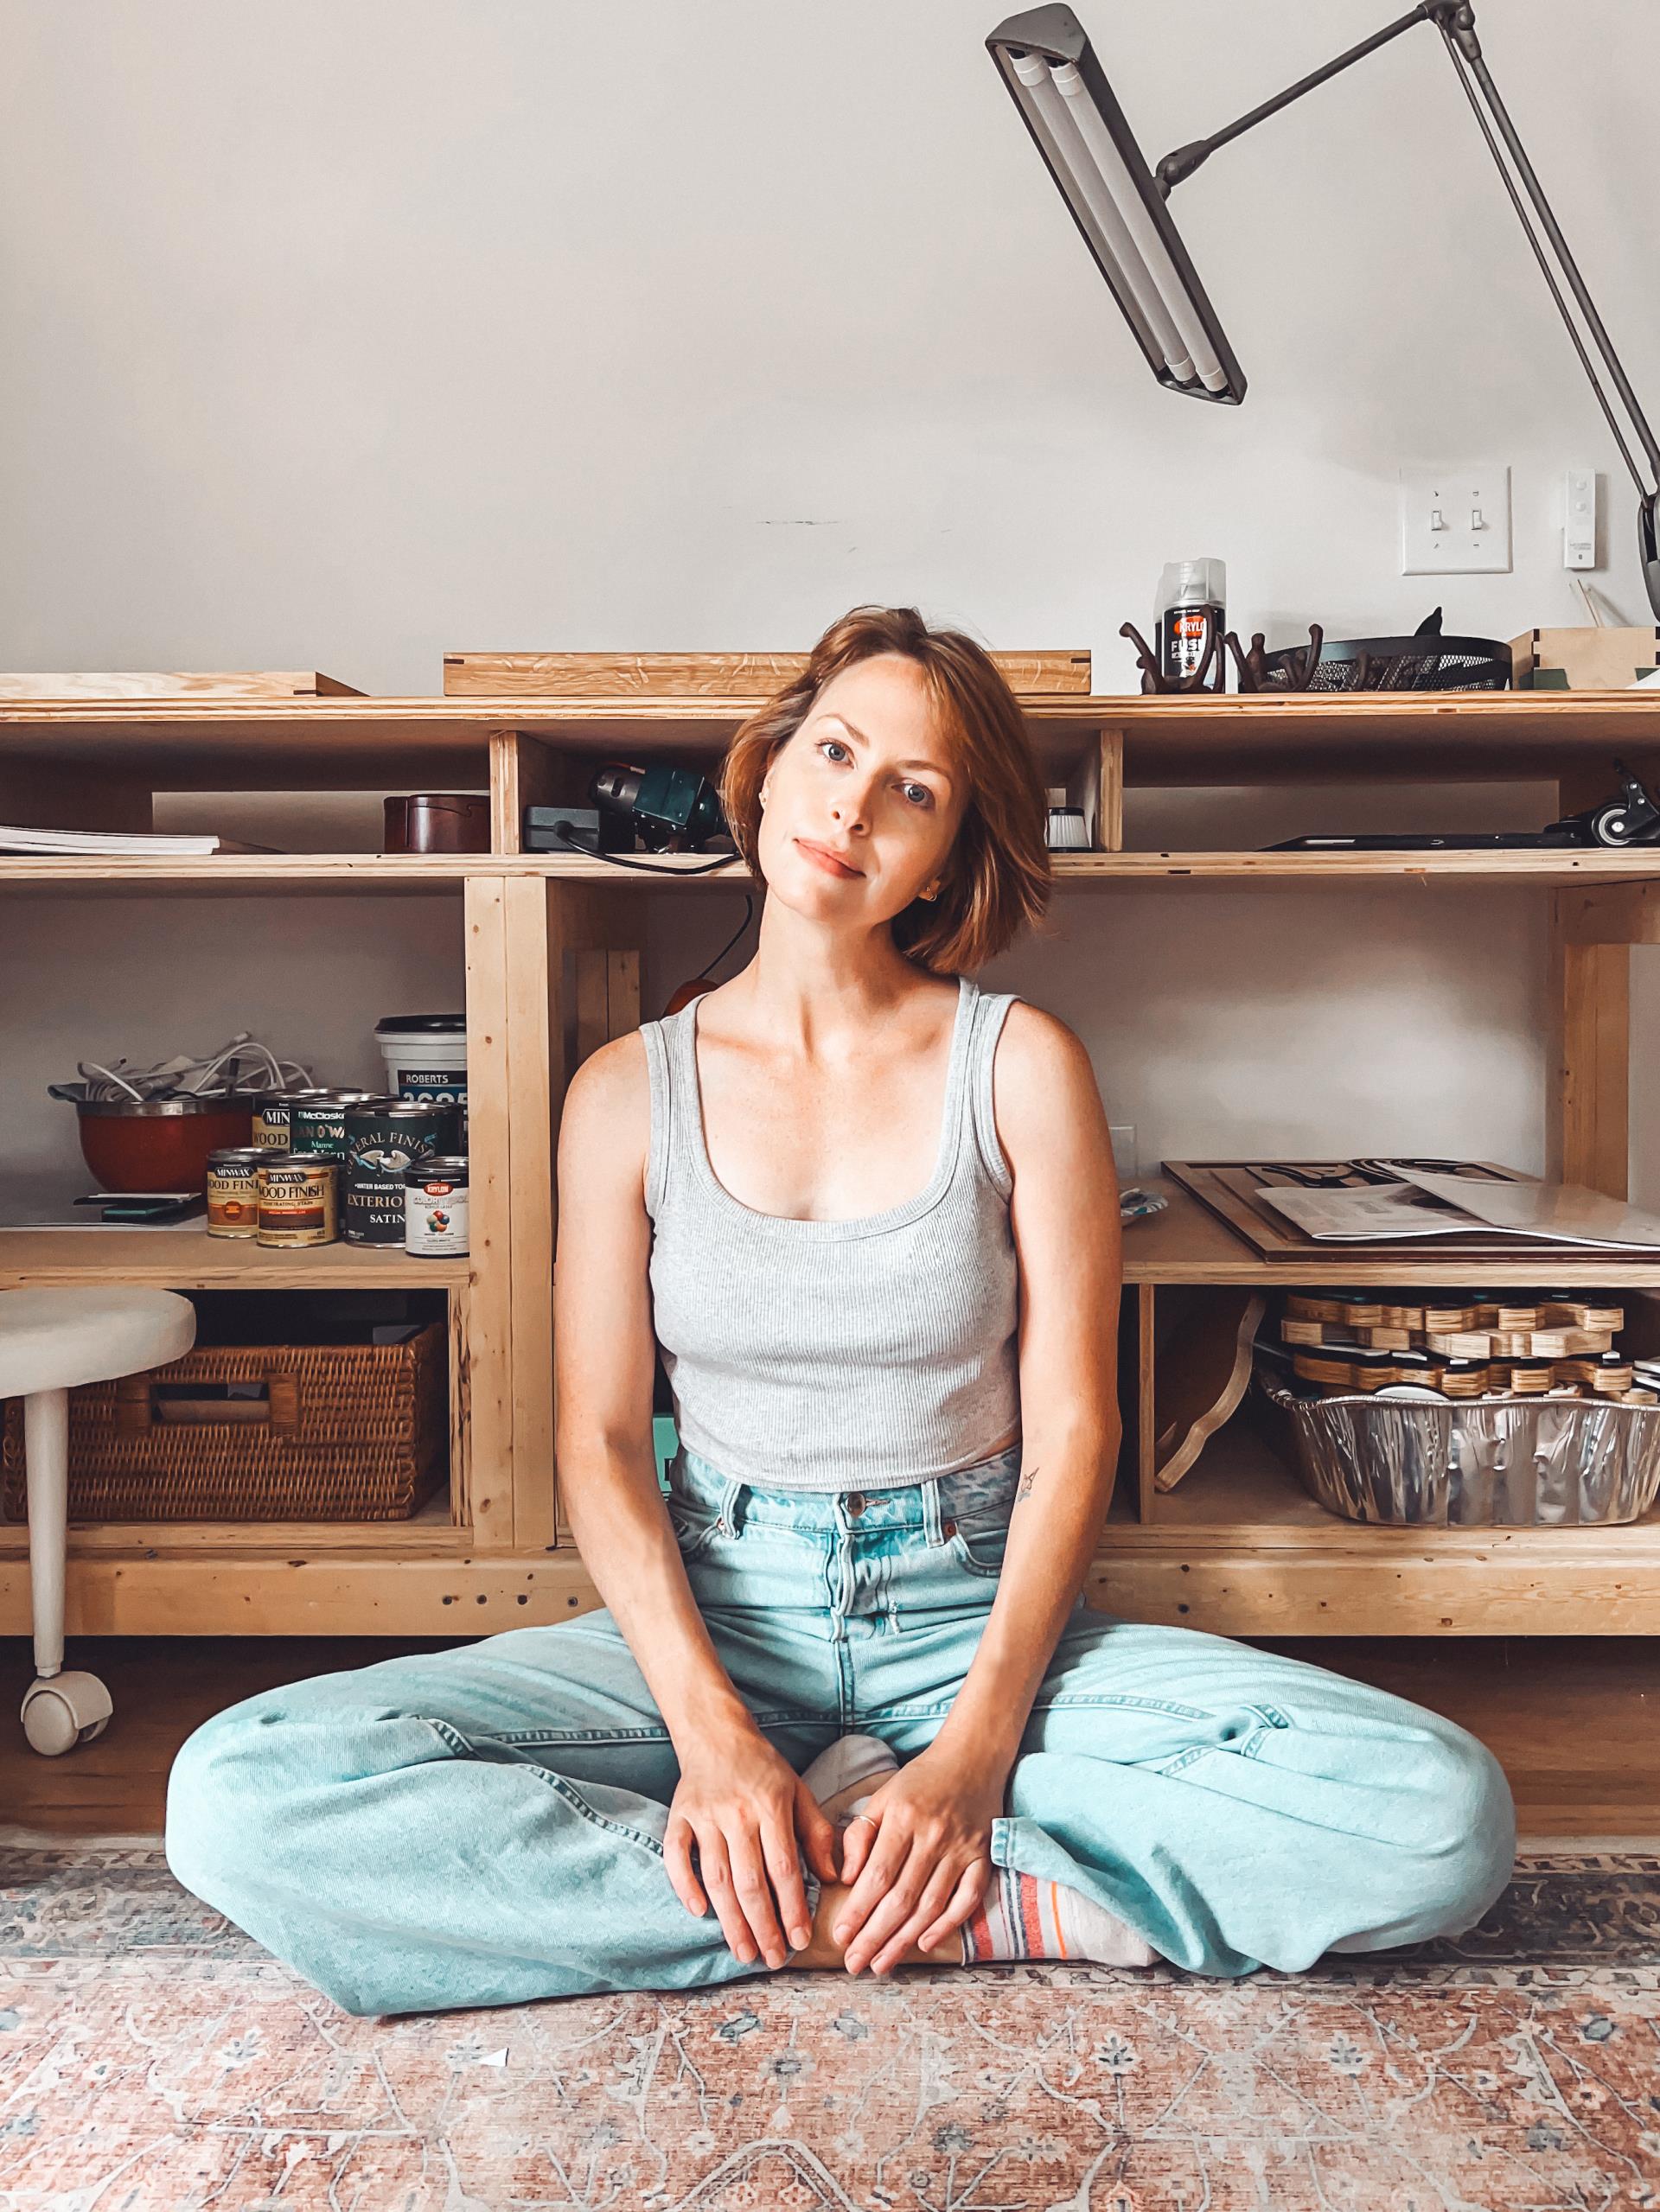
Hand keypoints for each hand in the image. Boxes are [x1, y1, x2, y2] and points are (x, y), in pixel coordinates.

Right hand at [665, 1729, 842, 1970]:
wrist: (716, 1732)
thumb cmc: (764, 1768)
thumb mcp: (799, 1791)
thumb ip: (817, 1832)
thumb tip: (832, 1876)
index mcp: (771, 1806)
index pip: (784, 1868)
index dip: (792, 1908)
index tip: (800, 1941)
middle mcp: (737, 1813)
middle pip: (749, 1880)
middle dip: (762, 1925)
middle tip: (772, 1959)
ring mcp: (704, 1815)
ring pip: (717, 1877)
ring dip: (730, 1919)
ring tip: (743, 1952)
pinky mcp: (678, 1816)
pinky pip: (676, 1855)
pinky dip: (684, 1884)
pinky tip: (698, 1912)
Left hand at [834, 1740, 1010, 1974]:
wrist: (972, 1759)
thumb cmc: (919, 1781)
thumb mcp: (882, 1797)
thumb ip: (860, 1835)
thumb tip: (844, 1879)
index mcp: (903, 1818)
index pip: (877, 1876)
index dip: (858, 1911)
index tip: (840, 1937)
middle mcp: (933, 1835)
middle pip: (901, 1898)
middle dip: (874, 1936)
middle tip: (854, 1964)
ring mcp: (962, 1849)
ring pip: (930, 1905)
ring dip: (903, 1940)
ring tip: (881, 1964)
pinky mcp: (984, 1857)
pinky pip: (967, 1899)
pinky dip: (947, 1925)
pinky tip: (924, 1943)